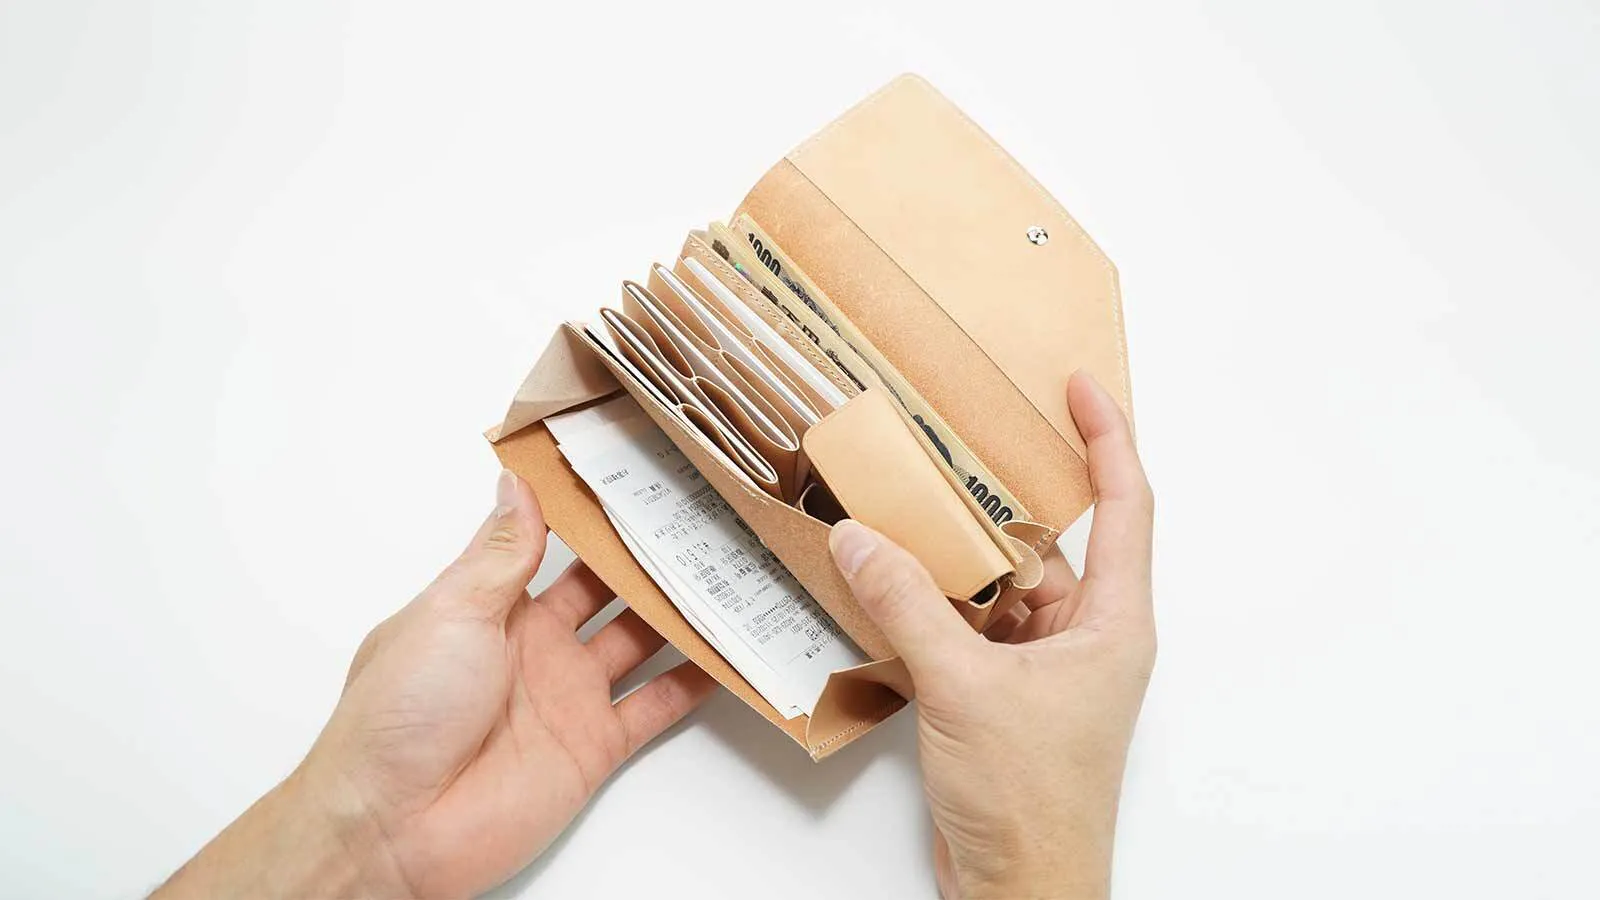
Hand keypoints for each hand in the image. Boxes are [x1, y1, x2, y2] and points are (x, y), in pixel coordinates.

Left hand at [157, 471, 715, 898]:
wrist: (395, 827)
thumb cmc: (399, 715)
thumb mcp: (450, 613)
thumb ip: (500, 553)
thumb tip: (516, 484)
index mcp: (492, 606)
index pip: (550, 544)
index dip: (587, 513)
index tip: (631, 472)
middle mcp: (536, 644)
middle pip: (606, 589)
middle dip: (647, 555)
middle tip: (700, 513)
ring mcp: (568, 694)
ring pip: (641, 640)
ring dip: (679, 611)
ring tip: (730, 570)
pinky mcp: (594, 744)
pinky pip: (655, 707)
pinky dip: (694, 683)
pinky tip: (728, 655)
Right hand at [827, 372, 1155, 899]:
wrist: (1024, 890)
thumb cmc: (1033, 801)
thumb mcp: (964, 688)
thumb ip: (908, 606)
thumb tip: (862, 540)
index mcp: (1113, 622)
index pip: (1126, 504)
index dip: (1108, 436)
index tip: (1078, 385)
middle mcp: (1088, 636)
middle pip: (1048, 541)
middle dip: (997, 498)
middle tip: (950, 442)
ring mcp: (1047, 668)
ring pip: (1002, 586)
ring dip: (955, 558)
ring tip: (901, 508)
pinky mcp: (1007, 696)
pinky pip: (972, 627)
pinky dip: (936, 605)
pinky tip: (889, 584)